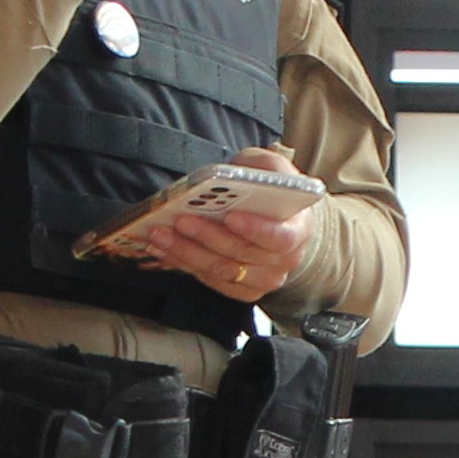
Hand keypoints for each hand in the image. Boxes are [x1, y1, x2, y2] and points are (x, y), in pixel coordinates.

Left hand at [110, 147, 317, 305]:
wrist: (278, 219)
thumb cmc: (271, 190)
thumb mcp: (271, 168)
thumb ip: (259, 169)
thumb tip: (232, 179)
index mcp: (298, 229)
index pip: (280, 237)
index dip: (255, 229)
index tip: (230, 216)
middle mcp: (285, 260)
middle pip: (243, 254)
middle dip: (207, 236)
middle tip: (180, 219)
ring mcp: (265, 278)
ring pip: (222, 270)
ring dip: (187, 252)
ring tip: (160, 235)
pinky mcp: (244, 290)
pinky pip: (212, 281)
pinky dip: (185, 265)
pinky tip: (165, 250)